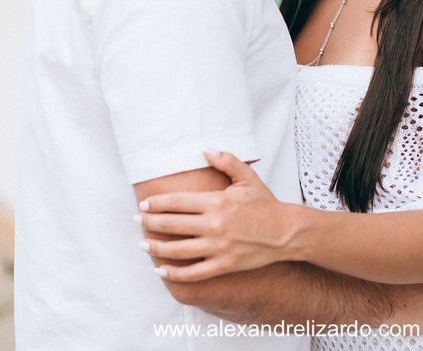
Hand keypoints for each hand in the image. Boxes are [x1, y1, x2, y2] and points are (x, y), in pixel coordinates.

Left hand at [136, 150, 293, 281]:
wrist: (286, 233)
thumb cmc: (265, 204)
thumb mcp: (247, 178)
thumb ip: (226, 161)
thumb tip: (205, 150)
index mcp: (217, 202)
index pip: (177, 202)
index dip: (156, 203)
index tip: (144, 203)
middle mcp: (214, 225)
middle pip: (172, 224)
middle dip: (149, 222)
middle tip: (137, 220)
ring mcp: (218, 248)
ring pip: (178, 250)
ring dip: (156, 248)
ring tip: (143, 245)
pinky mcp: (223, 265)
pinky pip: (194, 273)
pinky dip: (175, 273)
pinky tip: (161, 270)